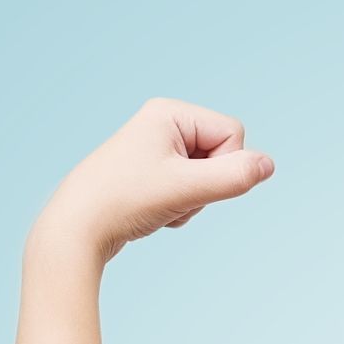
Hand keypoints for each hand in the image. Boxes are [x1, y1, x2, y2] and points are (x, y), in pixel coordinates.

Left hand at [32, 97, 275, 262]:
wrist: (75, 231)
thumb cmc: (124, 202)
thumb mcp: (186, 190)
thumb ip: (233, 177)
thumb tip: (268, 165)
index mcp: (169, 112)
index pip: (233, 133)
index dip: (223, 167)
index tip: (188, 184)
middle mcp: (161, 122)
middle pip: (221, 154)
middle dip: (205, 186)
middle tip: (170, 198)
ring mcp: (154, 148)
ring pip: (206, 175)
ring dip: (192, 200)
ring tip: (157, 207)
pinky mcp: (148, 172)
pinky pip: (187, 188)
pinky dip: (178, 206)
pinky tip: (151, 213)